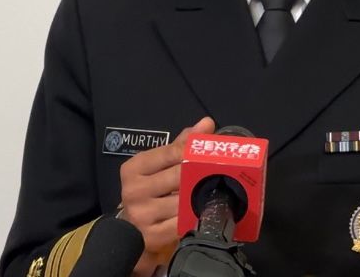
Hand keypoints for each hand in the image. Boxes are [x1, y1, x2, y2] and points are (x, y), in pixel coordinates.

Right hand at [118, 115, 215, 276]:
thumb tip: (207, 123)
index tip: (213, 151)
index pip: (171, 152)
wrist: (134, 230)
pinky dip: (198, 216)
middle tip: (225, 170)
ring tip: (220, 191)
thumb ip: (181, 144)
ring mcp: (142, 215)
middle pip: (179, 175)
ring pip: (184, 200)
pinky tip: (208, 211)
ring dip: (203, 196)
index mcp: (134, 168)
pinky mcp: (152, 236)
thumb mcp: (159, 166)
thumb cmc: (151, 191)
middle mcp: (133, 190)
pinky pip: (184, 222)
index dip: (194, 150)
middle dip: (203, 173)